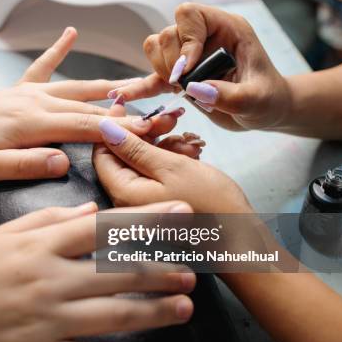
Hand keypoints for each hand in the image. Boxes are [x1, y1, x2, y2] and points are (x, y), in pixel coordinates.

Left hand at [0, 27, 178, 181]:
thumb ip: (25, 164)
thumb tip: (65, 162)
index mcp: (32, 124)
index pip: (88, 128)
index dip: (124, 129)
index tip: (154, 129)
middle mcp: (36, 103)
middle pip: (92, 106)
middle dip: (130, 108)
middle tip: (162, 105)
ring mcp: (28, 93)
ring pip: (77, 87)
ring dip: (110, 85)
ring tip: (139, 81)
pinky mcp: (17, 90)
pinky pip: (42, 67)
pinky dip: (58, 50)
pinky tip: (70, 33)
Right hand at [0, 201, 194, 341]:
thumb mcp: (3, 235)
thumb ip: (49, 218)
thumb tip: (92, 209)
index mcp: (42, 246)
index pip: (105, 227)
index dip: (148, 219)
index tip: (182, 212)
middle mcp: (50, 280)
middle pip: (118, 272)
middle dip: (160, 269)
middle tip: (193, 270)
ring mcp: (47, 322)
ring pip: (113, 316)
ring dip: (154, 311)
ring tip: (185, 307)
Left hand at [93, 120, 250, 212]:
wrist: (240, 236)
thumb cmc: (209, 202)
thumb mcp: (171, 167)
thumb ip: (135, 148)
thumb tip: (104, 128)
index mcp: (124, 192)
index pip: (102, 153)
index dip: (113, 126)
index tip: (129, 105)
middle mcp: (128, 199)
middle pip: (124, 155)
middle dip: (146, 132)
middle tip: (171, 117)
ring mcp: (145, 201)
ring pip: (145, 160)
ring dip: (165, 143)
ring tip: (190, 141)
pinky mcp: (161, 200)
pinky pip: (159, 172)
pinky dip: (173, 158)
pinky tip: (192, 153)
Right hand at [110, 4, 291, 131]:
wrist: (266, 112)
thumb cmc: (269, 99)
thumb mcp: (257, 100)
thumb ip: (230, 95)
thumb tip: (194, 89)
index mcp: (226, 28)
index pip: (190, 14)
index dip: (184, 41)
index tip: (187, 72)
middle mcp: (204, 36)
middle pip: (168, 32)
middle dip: (169, 60)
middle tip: (183, 85)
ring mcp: (189, 56)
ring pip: (155, 48)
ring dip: (158, 70)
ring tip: (175, 90)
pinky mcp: (179, 78)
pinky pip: (152, 77)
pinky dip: (139, 87)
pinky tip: (121, 97)